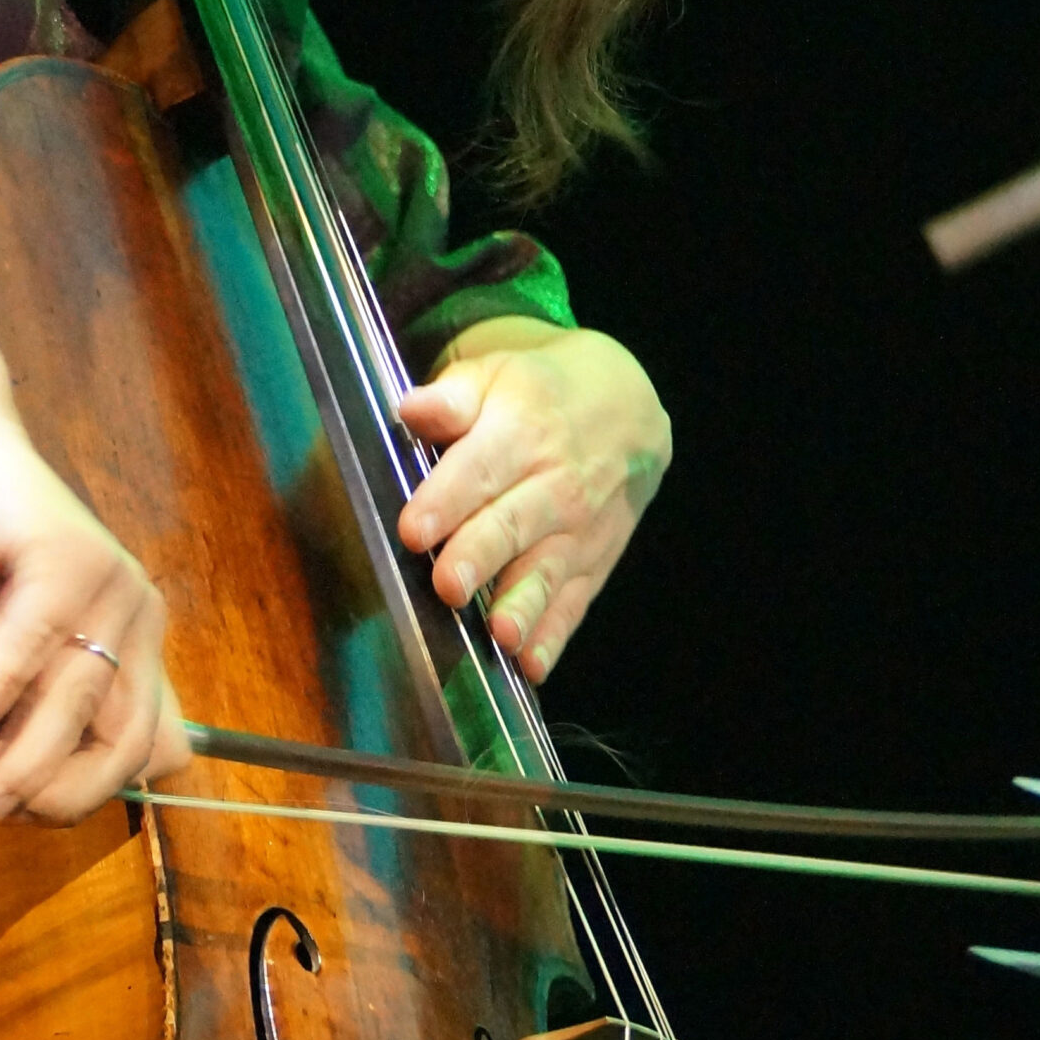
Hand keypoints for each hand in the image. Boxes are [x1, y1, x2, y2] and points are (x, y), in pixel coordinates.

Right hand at [0, 283, 190, 825]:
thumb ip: (4, 712)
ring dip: (19, 755)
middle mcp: (138, 614)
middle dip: (54, 789)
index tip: (20, 813)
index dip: (81, 794)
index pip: (135, 747)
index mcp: (131, 644)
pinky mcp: (68, 552)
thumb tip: (0, 785)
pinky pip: (36, 639)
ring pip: (77, 697)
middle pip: (120, 736)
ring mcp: (111, 581)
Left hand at [395, 317, 670, 683]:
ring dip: (522, 605)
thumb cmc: (539, 394)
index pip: (480, 469)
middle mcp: (555, 484)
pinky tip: (533, 665)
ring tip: (500, 634)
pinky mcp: (592, 563)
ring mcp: (578, 530)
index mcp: (522, 431)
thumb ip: (453, 397)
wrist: (628, 411)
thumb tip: (412, 408)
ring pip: (547, 571)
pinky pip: (574, 602)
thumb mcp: (497, 375)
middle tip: (448, 585)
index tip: (413, 530)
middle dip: (480, 556)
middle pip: (513, 524)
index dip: (445, 501)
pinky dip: (555, 636)